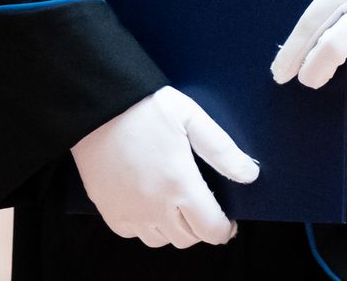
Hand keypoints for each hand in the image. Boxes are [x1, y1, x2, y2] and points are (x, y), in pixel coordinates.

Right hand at [68, 85, 257, 247]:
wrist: (97, 106)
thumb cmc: (146, 107)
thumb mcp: (191, 117)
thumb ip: (222, 149)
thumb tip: (249, 175)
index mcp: (180, 184)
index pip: (210, 229)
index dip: (224, 230)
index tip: (228, 222)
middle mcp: (154, 206)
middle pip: (187, 239)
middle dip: (201, 228)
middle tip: (203, 208)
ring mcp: (129, 211)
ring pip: (160, 240)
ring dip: (173, 229)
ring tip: (176, 205)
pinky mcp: (109, 211)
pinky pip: (134, 233)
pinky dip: (146, 226)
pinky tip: (149, 203)